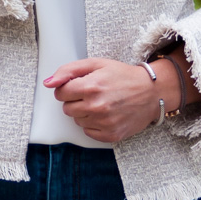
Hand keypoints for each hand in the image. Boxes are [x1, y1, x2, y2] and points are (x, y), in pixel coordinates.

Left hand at [44, 58, 162, 142]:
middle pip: (67, 108)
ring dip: (85, 112)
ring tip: (102, 103)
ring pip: (77, 121)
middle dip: (76, 100)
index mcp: (91, 86)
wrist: (152, 92)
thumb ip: (69, 70)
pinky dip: (94, 124)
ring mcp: (104, 123)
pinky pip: (88, 132)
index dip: (68, 88)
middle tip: (92, 93)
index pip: (60, 93)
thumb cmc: (123, 76)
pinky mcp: (111, 135)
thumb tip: (48, 83)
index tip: (79, 85)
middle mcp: (96, 106)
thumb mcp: (96, 64)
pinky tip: (106, 114)